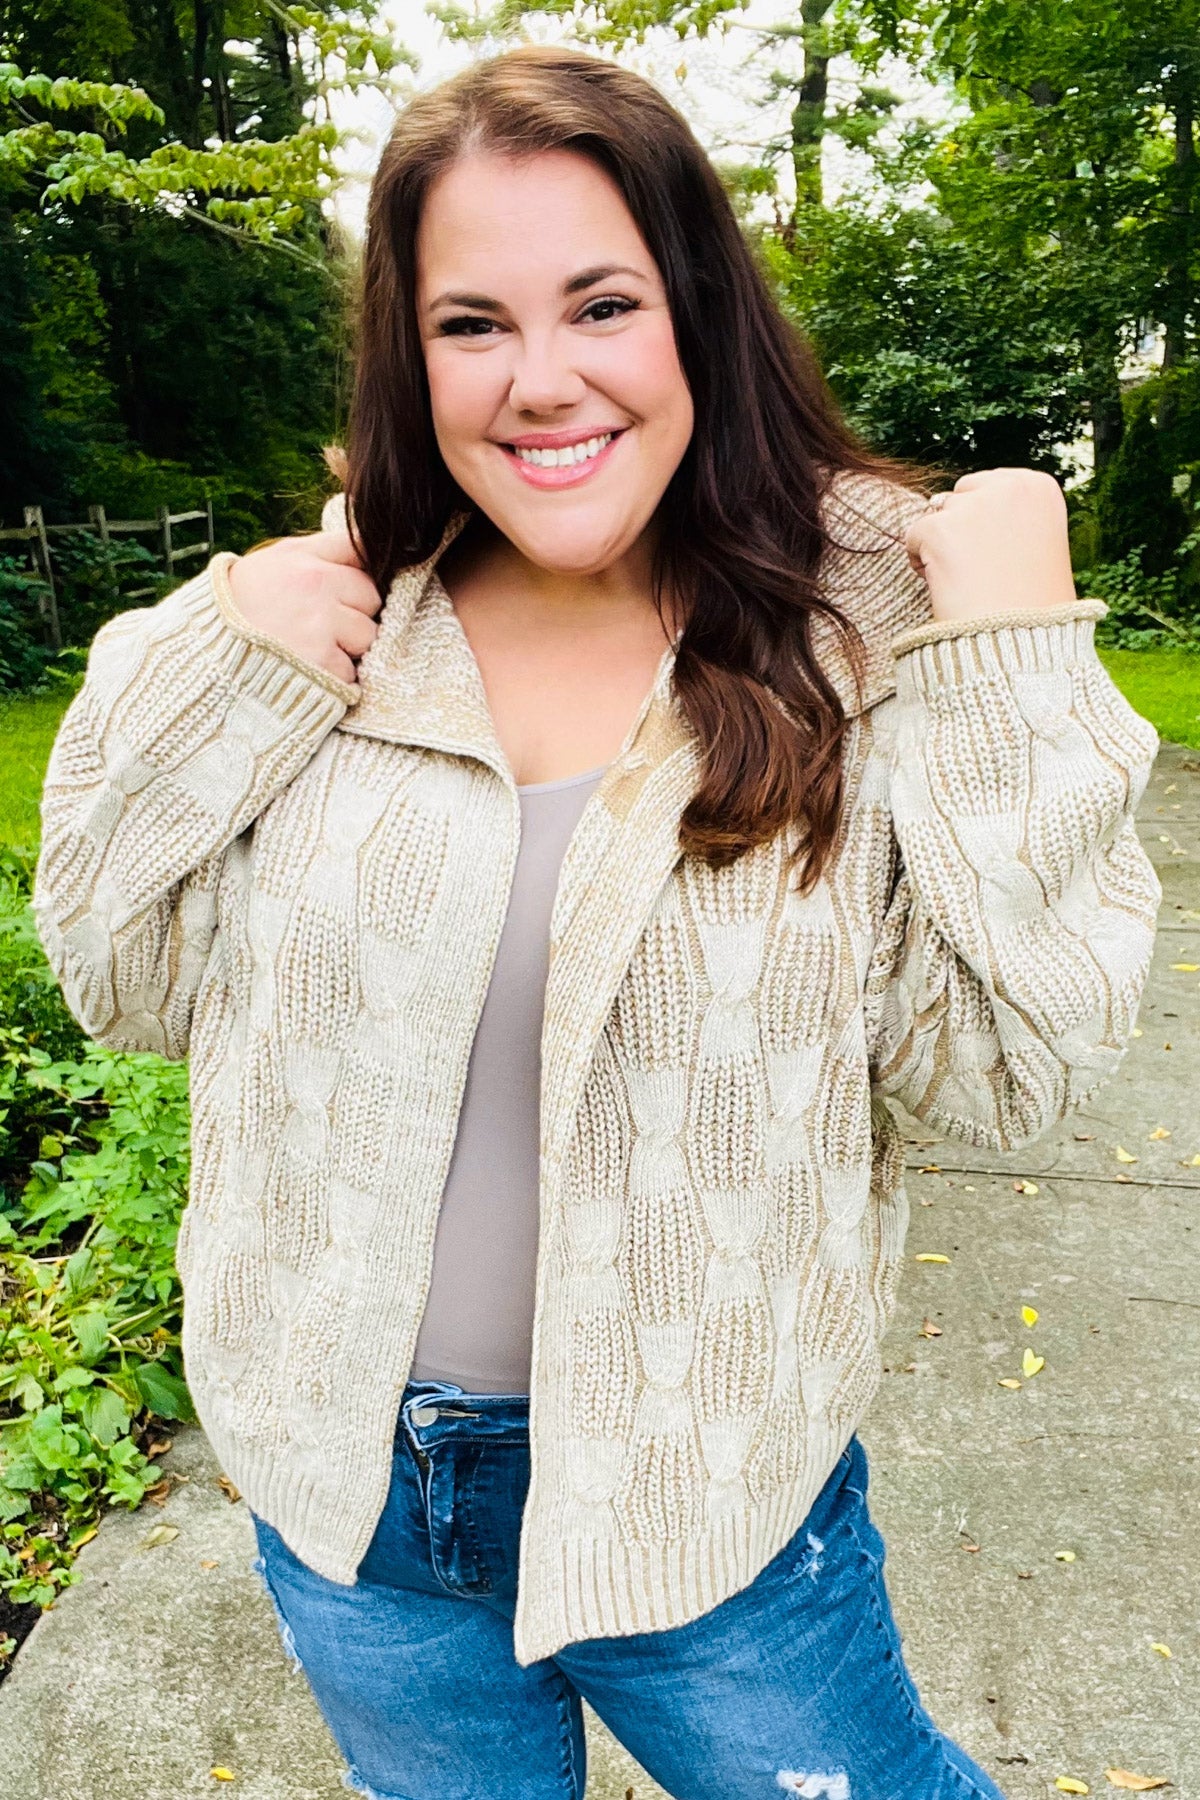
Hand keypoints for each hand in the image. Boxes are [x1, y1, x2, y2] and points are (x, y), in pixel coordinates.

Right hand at [226, 529, 379, 686]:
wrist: (206, 655)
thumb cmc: (242, 605)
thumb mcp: (274, 562)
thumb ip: (319, 550)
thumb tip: (366, 540)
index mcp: (306, 560)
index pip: (361, 553)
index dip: (354, 576)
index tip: (340, 590)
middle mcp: (317, 588)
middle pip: (372, 600)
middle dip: (354, 613)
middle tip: (319, 624)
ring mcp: (321, 628)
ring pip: (367, 638)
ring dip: (348, 648)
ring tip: (312, 648)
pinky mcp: (323, 666)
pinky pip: (351, 673)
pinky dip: (335, 678)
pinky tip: (307, 670)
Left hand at [903, 468, 1078, 622]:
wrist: (1019, 647)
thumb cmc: (1031, 607)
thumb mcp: (1038, 547)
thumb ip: (1010, 516)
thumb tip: (959, 502)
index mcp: (1039, 487)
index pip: (988, 486)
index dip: (986, 525)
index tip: (1002, 557)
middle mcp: (1010, 487)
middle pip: (959, 495)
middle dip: (960, 528)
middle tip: (982, 572)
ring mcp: (974, 506)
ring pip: (935, 516)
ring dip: (942, 546)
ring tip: (970, 581)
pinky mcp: (940, 529)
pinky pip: (912, 537)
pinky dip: (921, 563)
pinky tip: (948, 586)